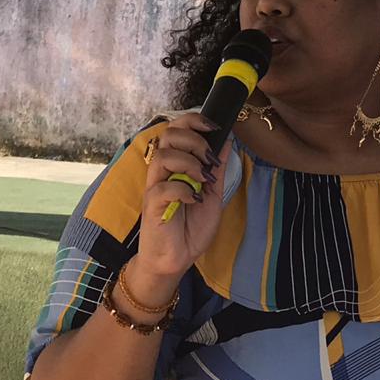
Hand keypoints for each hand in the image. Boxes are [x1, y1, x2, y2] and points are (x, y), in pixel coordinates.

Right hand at [135, 112, 231, 280]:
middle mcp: (163, 172)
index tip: (215, 127)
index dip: (194, 121)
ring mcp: (155, 187)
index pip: (177, 129)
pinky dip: (184, 189)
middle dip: (194, 140)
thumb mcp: (214, 195)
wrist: (177, 259)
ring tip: (204, 180)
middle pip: (168, 135)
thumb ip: (218, 169)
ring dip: (190, 163)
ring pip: (163, 156)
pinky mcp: (152, 205)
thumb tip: (228, 141)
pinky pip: (163, 187)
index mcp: (177, 165)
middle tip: (209, 158)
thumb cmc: (191, 228)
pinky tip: (194, 200)